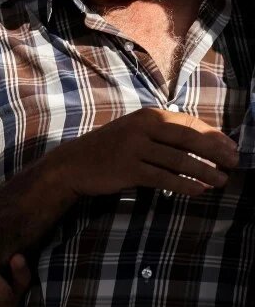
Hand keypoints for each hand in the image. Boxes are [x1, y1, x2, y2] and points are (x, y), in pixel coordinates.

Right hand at [45, 108, 238, 198]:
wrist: (72, 164)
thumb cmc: (108, 149)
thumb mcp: (135, 132)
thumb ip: (163, 134)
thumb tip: (201, 142)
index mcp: (147, 115)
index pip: (189, 122)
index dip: (214, 136)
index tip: (231, 148)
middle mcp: (142, 128)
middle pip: (189, 139)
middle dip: (216, 152)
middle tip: (234, 164)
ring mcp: (134, 148)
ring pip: (179, 161)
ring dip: (205, 172)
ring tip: (221, 181)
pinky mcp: (128, 169)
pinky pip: (164, 178)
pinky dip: (185, 185)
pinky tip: (198, 190)